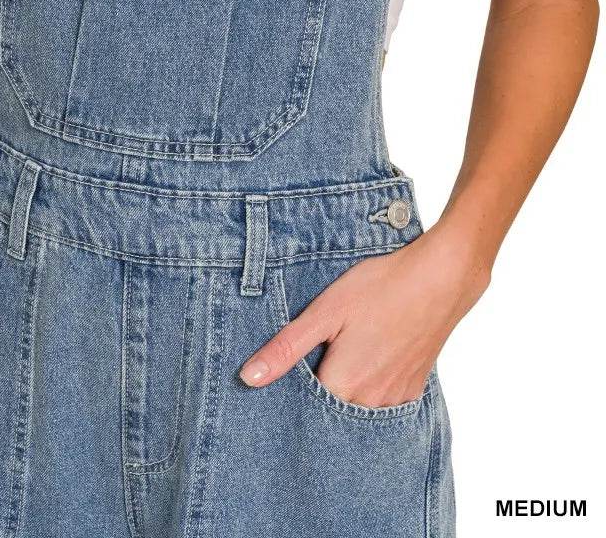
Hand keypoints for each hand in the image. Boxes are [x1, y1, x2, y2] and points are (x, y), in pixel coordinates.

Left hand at [240, 223, 490, 407]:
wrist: (441, 278)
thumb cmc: (380, 288)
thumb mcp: (325, 312)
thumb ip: (287, 349)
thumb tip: (248, 378)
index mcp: (344, 385)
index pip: (303, 409)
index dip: (288, 393)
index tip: (281, 377)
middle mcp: (371, 402)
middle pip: (331, 412)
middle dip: (315, 396)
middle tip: (313, 358)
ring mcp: (396, 398)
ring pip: (357, 408)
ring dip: (344, 393)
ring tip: (338, 358)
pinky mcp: (414, 387)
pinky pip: (382, 402)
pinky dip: (369, 389)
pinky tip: (366, 360)